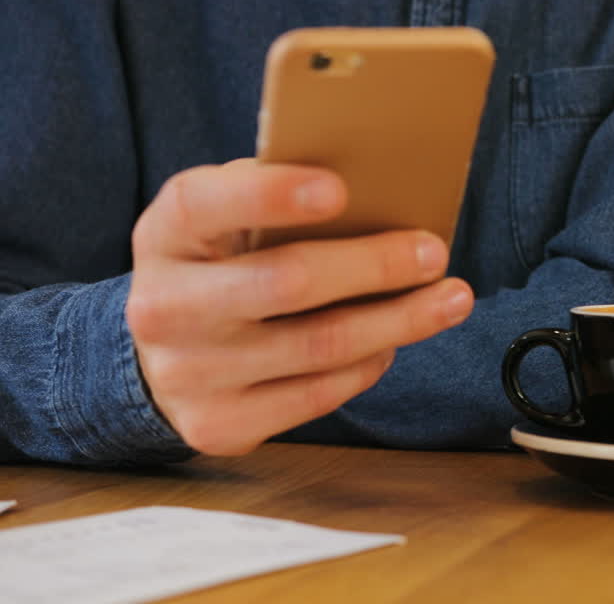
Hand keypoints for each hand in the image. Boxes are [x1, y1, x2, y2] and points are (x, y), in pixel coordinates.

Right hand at [125, 159, 473, 455]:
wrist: (162, 357)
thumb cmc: (221, 267)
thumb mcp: (225, 221)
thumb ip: (273, 199)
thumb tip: (374, 189)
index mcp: (165, 236)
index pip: (203, 205)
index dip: (270, 195)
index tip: (339, 190)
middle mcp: (163, 307)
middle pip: (285, 281)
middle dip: (374, 265)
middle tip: (433, 253)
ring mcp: (186, 374)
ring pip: (318, 345)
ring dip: (398, 321)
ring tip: (449, 300)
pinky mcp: (218, 425)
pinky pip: (317, 394)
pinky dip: (368, 364)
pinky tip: (394, 341)